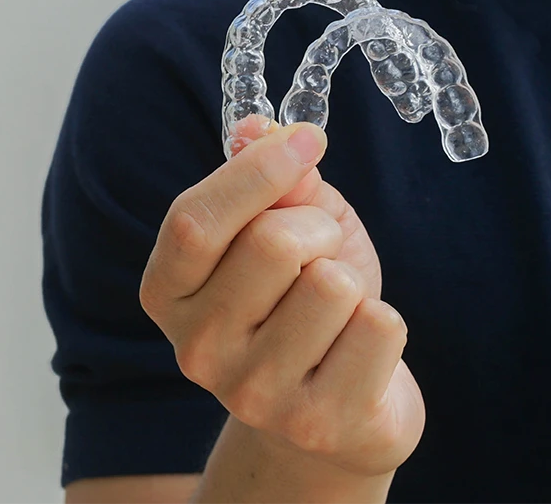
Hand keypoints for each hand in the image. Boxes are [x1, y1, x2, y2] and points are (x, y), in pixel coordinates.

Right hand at [140, 119, 424, 476]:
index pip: (194, 221)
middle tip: (321, 251)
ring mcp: (251, 393)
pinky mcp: (314, 422)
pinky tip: (357, 349)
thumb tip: (259, 128)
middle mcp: (196, 349)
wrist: (332, 406)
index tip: (306, 140)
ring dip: (349, 280)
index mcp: (168, 293)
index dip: (256, 171)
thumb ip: (270, 183)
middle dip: (317, 228)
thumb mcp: (282, 229)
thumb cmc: (300, 303)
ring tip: (334, 310)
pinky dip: (382, 322)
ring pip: (330, 285)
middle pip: (271, 244)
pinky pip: (378, 327)